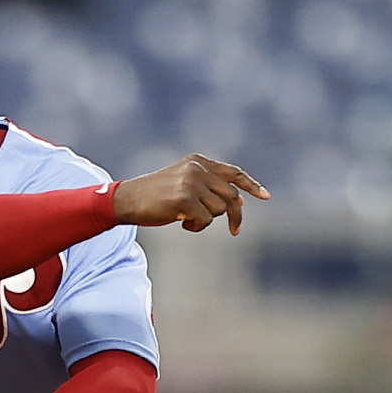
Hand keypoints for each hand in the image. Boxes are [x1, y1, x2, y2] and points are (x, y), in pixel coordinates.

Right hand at [111, 155, 269, 234]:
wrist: (126, 199)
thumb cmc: (155, 196)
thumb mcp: (184, 186)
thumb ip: (209, 189)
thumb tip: (238, 202)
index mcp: (198, 161)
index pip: (233, 172)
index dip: (251, 185)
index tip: (265, 196)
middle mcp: (197, 168)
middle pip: (231, 196)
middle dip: (235, 215)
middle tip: (235, 231)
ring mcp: (191, 182)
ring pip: (219, 210)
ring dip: (206, 221)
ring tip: (187, 220)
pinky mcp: (184, 198)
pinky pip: (205, 219)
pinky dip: (196, 227)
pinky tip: (181, 223)